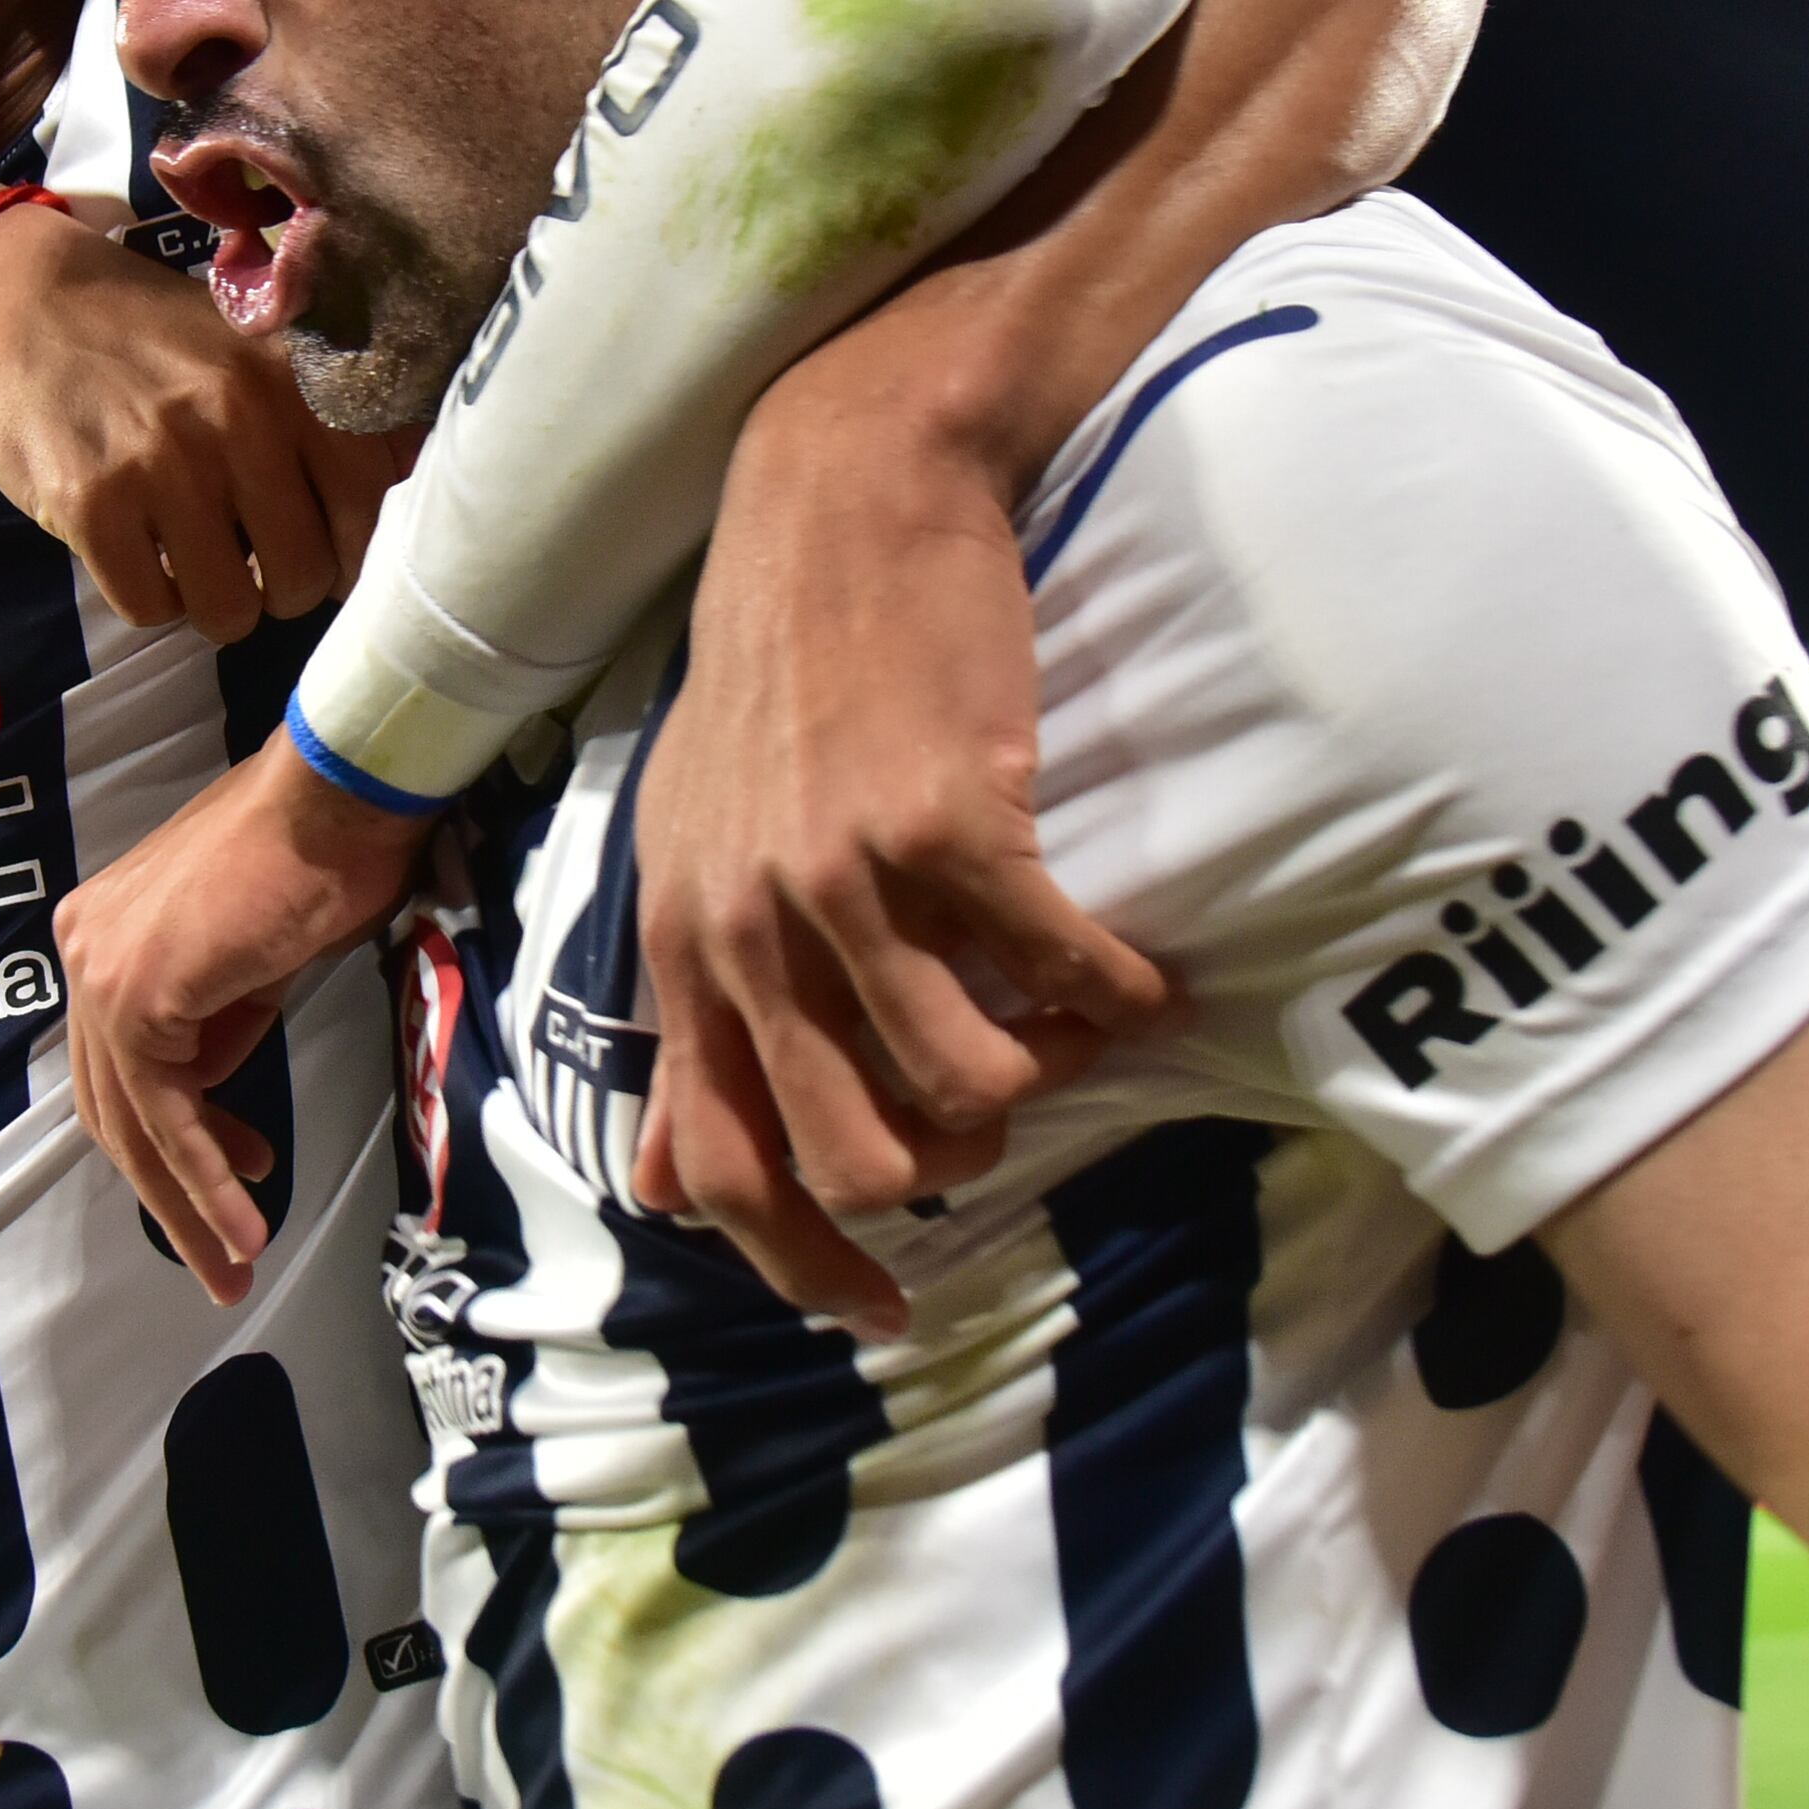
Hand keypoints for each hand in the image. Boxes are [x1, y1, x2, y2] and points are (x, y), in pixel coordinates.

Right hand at [0, 210, 404, 642]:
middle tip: (246, 558)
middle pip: (301, 578)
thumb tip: (419, 480)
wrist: (26, 302)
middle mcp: (238, 416)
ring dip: (212, 603)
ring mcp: (161, 461)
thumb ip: (336, 414)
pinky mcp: (91, 501)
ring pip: (228, 609)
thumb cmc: (159, 341)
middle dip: (276, 588)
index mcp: (293, 380)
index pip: (367, 510)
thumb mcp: (258, 352)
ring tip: (190, 558)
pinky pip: (149, 609)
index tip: (321, 551)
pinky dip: (146, 599)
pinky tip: (136, 551)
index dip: (350, 555)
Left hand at [57, 734, 427, 1298]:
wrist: (340, 799)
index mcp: (104, 932)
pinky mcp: (135, 995)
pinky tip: (242, 1225)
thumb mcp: (255, 960)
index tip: (242, 1170)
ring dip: (188, 1204)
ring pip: (135, 1122)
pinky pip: (167, 1112)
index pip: (123, 1064)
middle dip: (171, 1193)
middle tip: (222, 1258)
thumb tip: (212, 1080)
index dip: (177, 1137)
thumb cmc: (321, 857)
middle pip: (116, 1104)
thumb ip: (218, 1017)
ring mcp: (101, 970)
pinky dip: (204, 1176)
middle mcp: (85, 947)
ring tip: (235, 1262)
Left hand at [625, 367, 1157, 1335]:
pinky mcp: (949, 826)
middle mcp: (748, 931)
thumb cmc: (781, 674)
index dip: (803, 1267)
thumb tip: (666, 1187)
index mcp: (684, 946)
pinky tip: (1142, 972)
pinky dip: (1120, 994)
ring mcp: (843, 882)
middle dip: (949, 1174)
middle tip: (1003, 1122)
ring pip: (967, 1091)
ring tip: (1080, 1026)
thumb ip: (691, 1012)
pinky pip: (1059, 975)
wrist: (841, 496)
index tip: (884, 1312)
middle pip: (852, 1159)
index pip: (721, 1170)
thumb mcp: (690, 844)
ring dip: (1046, 1082)